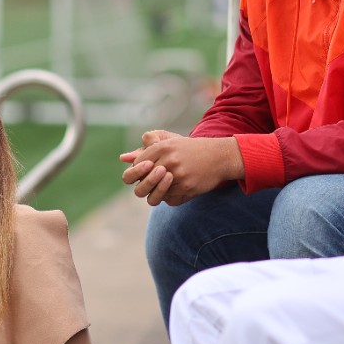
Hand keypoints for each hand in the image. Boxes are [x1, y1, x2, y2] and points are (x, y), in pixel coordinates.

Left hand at [120, 134, 242, 205]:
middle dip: (145, 188)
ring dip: (159, 194)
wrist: (219, 156)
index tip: (149, 170)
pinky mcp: (188, 188)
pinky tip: (181, 188)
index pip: (137, 166)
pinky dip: (173, 197)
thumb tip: (124, 158)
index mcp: (162, 148)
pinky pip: (171, 200)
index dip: (138, 172)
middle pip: (141, 187)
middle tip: (156, 181)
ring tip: (169, 185)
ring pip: (155, 197)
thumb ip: (147, 149)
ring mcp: (178, 176)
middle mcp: (168, 162)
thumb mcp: (170, 142)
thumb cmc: (191, 149)